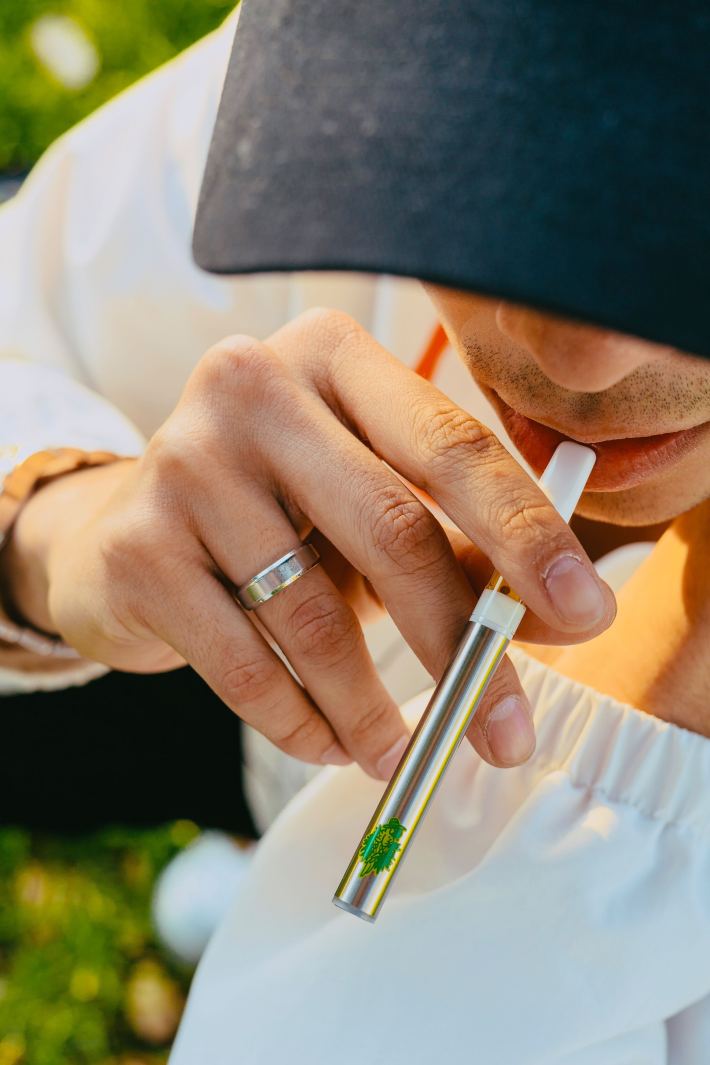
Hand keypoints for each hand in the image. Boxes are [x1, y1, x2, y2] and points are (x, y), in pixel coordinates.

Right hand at [2, 309, 615, 776]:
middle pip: (390, 527)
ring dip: (372, 707)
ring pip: (312, 614)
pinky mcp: (138, 546)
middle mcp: (252, 387)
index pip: (452, 443)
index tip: (586, 611)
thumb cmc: (276, 520)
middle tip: (507, 735)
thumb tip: (555, 619)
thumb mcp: (369, 511)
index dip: (526, 531)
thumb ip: (460, 548)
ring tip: (402, 754)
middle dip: (460, 645)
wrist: (123, 538)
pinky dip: (300, 723)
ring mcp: (183, 461)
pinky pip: (243, 664)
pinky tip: (329, 744)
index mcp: (332, 358)